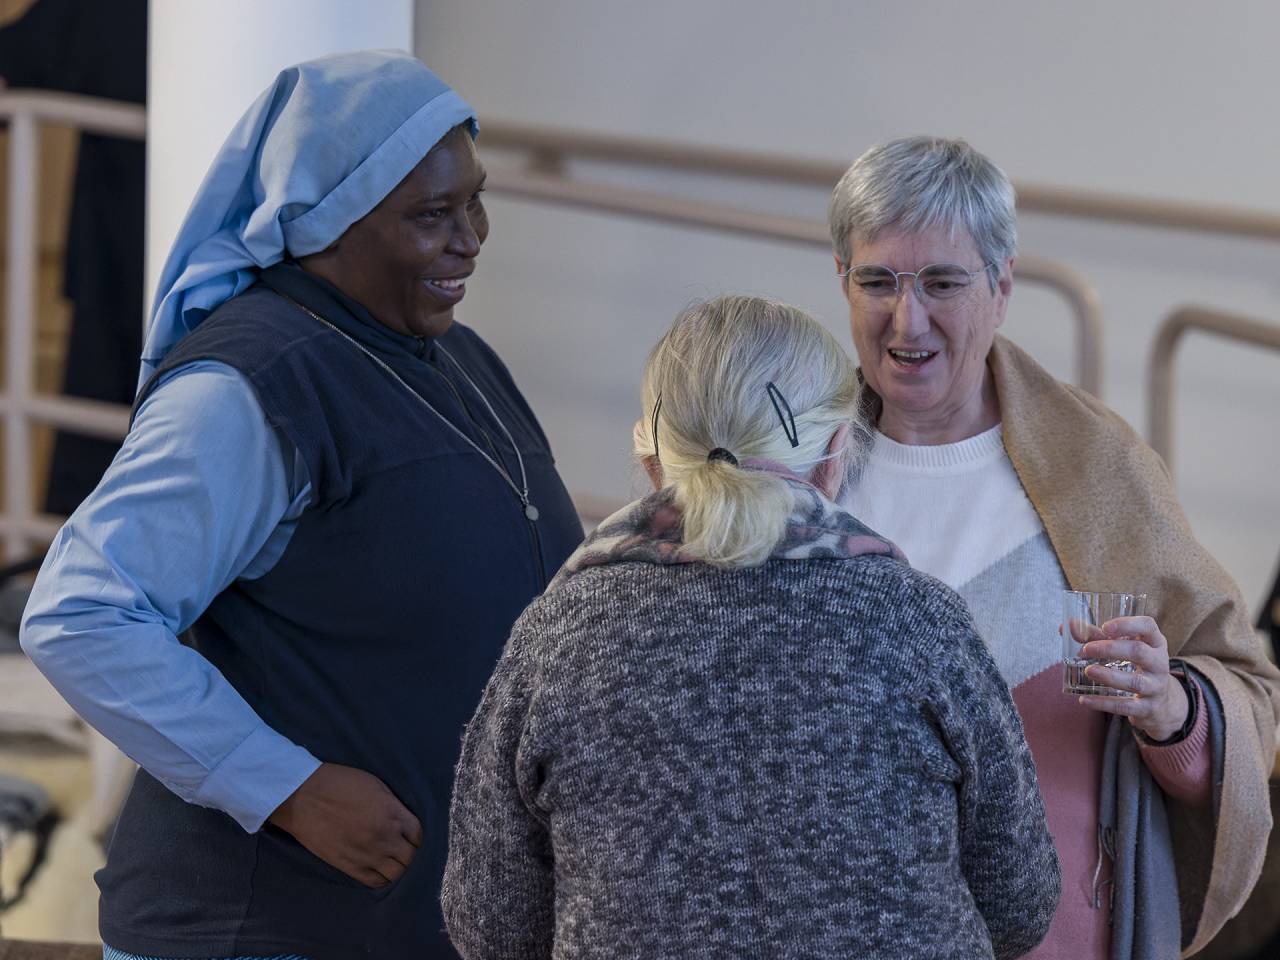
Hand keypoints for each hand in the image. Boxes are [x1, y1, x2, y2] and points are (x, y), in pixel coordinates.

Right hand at [268, 762, 421, 887]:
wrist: (303, 796)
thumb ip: (394, 806)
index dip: (421, 838)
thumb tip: (404, 820)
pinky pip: (375, 882)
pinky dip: (383, 880)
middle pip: (412, 858)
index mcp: (393, 813)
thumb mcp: (376, 785)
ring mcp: (367, 854)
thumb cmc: (340, 784)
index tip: (416, 838)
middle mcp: (384, 837)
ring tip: (398, 865)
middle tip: (410, 853)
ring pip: (397, 875)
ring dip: (401, 870)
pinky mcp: (349, 866)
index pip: (420, 835)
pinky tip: (384, 873)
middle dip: (414, 855)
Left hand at [1076, 615, 1189, 740]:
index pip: (1148, 626)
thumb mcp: (1123, 648)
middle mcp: (1159, 663)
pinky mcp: (1148, 708)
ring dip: (1109, 676)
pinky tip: (1085, 699)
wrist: (1161, 703)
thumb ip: (1095, 636)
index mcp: (1155, 643)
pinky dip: (1104, 703)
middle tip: (1087, 649)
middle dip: (1111, 649)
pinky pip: (1126, 706)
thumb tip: (1068, 626)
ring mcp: (1156, 687)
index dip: (1127, 625)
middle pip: (1138, 652)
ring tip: (1088, 671)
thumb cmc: (1136, 666)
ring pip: (1134, 681)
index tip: (1104, 627)